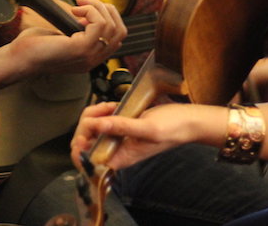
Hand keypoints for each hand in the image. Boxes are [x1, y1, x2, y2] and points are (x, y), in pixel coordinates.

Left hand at [11, 0, 126, 74]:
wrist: (19, 59)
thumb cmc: (34, 46)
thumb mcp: (62, 36)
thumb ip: (77, 29)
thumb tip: (85, 12)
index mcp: (91, 57)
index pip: (117, 38)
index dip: (107, 18)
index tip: (85, 10)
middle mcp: (94, 59)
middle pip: (120, 31)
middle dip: (106, 10)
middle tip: (84, 3)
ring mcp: (89, 56)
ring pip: (113, 26)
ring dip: (96, 7)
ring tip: (77, 5)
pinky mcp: (81, 49)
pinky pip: (100, 24)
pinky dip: (90, 11)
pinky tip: (74, 11)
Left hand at [71, 100, 217, 171]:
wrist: (187, 121)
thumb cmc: (172, 128)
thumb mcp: (148, 128)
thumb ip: (122, 127)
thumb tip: (96, 126)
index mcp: (119, 159)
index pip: (86, 162)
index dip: (80, 147)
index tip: (87, 129)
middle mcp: (114, 151)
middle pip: (84, 142)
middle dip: (87, 123)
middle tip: (103, 110)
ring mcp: (116, 139)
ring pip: (90, 129)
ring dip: (94, 115)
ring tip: (109, 107)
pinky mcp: (119, 127)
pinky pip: (100, 120)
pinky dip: (101, 111)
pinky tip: (112, 106)